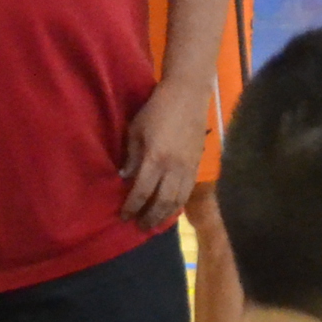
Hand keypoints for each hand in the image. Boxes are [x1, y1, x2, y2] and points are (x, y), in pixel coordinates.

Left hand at [119, 82, 204, 230]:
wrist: (188, 95)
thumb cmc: (156, 109)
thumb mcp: (136, 130)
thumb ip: (131, 156)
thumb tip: (124, 176)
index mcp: (155, 158)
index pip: (142, 191)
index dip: (132, 206)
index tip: (124, 215)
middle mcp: (173, 168)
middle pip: (161, 202)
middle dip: (149, 217)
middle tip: (139, 226)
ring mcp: (188, 167)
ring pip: (178, 200)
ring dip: (165, 215)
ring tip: (154, 222)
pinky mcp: (197, 165)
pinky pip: (188, 191)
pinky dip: (178, 203)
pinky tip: (170, 208)